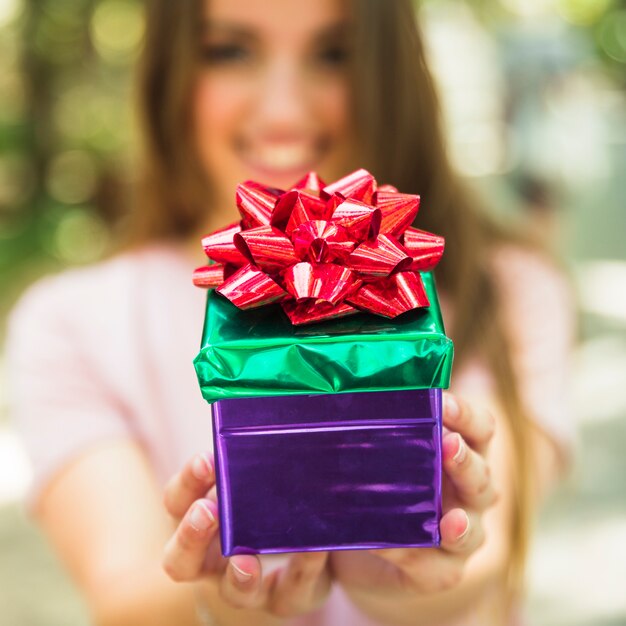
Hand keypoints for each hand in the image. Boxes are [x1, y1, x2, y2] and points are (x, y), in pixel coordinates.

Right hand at [162, 452, 331, 619]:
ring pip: (230, 592)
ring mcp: (247, 584)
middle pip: (180, 561)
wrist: (301, 550)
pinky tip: (314, 547)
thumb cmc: (266, 502)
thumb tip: (264, 419)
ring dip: (237, 574)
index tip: (206, 460)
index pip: (177, 503)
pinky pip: (292, 590)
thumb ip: (252, 459)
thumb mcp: (254, 478)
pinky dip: (303, 567)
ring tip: (245, 559)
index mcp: (199, 521)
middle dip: (190, 537)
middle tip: (207, 511)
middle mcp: (212, 559)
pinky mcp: (286, 597)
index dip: (186, 483)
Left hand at [330, 392, 497, 595]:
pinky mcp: (442, 572)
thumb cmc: (381, 482)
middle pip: (482, 476)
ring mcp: (463, 536)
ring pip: (470, 530)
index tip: (442, 402)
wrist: (368, 545)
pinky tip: (389, 545)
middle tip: (447, 444)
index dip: (467, 415)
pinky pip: (436, 568)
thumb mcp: (384, 452)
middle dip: (465, 461)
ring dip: (459, 523)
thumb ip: (379, 429)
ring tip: (450, 518)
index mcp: (463, 454)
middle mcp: (471, 495)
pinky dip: (412, 554)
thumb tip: (342, 397)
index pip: (481, 429)